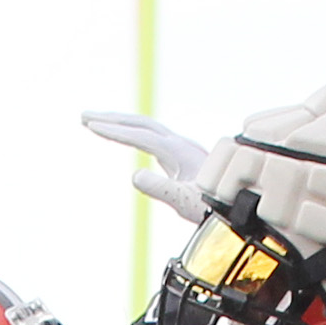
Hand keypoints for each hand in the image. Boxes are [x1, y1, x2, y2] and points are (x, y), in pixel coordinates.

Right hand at [82, 110, 208, 222]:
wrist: (241, 207)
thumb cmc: (215, 207)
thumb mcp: (185, 202)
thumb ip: (161, 188)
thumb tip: (134, 175)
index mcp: (178, 151)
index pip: (140, 135)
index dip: (114, 131)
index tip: (91, 126)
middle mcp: (180, 145)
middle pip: (140, 124)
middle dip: (112, 119)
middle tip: (85, 117)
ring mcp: (182, 151)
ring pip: (147, 129)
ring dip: (122, 124)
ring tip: (98, 124)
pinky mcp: (183, 159)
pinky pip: (153, 139)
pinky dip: (135, 134)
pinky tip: (128, 138)